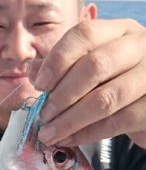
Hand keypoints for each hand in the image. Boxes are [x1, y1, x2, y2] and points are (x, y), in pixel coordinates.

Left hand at [36, 19, 145, 147]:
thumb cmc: (117, 83)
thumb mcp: (92, 68)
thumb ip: (63, 66)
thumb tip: (33, 71)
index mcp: (120, 31)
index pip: (85, 34)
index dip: (58, 59)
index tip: (39, 85)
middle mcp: (140, 46)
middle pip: (95, 65)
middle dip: (62, 94)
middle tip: (43, 115)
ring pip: (106, 98)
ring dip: (71, 119)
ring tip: (50, 132)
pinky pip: (119, 121)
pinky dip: (89, 133)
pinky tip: (71, 139)